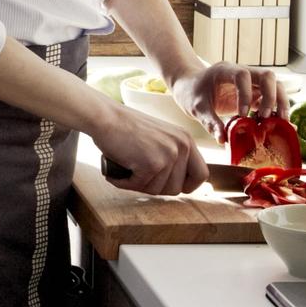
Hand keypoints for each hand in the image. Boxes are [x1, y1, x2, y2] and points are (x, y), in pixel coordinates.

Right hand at [91, 104, 208, 195]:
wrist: (103, 116)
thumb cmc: (124, 126)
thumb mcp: (159, 136)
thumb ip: (172, 154)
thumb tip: (179, 185)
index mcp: (186, 139)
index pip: (202, 174)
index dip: (187, 185)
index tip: (169, 184)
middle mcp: (182, 146)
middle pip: (177, 188)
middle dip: (156, 186)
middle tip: (138, 175)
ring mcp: (168, 155)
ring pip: (158, 190)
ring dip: (138, 184)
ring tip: (125, 169)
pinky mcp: (152, 164)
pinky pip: (139, 186)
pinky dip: (124, 182)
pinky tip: (116, 172)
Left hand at [169, 62, 289, 143]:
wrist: (189, 86)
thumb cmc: (191, 92)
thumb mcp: (196, 107)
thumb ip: (209, 121)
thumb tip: (223, 140)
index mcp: (225, 71)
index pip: (242, 75)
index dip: (246, 94)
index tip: (242, 114)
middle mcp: (241, 72)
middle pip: (267, 76)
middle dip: (272, 96)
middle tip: (266, 117)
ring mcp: (250, 82)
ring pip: (275, 85)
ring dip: (280, 102)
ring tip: (279, 122)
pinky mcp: (254, 93)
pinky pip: (272, 98)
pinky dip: (277, 110)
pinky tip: (278, 125)